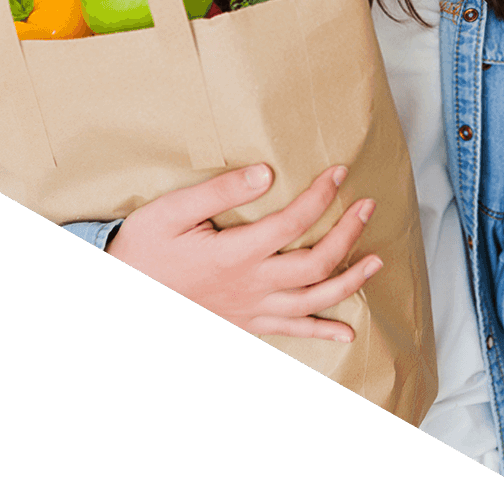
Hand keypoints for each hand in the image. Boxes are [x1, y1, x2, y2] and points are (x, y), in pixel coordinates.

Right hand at [106, 163, 381, 342]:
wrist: (127, 287)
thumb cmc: (144, 250)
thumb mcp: (171, 212)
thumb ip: (220, 192)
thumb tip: (265, 172)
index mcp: (235, 254)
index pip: (293, 222)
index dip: (321, 195)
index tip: (339, 172)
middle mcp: (251, 285)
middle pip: (315, 264)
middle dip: (348, 234)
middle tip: (368, 207)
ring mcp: (252, 309)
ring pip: (313, 300)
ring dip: (349, 280)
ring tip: (376, 261)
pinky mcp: (247, 323)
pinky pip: (292, 331)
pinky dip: (322, 330)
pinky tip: (347, 330)